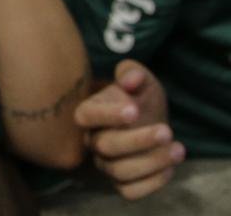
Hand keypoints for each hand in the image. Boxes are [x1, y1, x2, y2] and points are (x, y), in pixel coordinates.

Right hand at [75, 60, 182, 199]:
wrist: (149, 121)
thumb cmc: (139, 98)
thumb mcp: (139, 78)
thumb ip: (133, 73)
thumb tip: (130, 80)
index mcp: (90, 113)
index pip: (86, 116)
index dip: (107, 115)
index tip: (134, 110)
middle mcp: (93, 141)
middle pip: (106, 146)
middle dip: (138, 140)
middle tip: (167, 130)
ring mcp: (105, 164)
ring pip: (120, 171)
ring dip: (151, 162)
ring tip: (178, 149)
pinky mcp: (122, 183)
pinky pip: (130, 192)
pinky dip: (151, 183)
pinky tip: (169, 167)